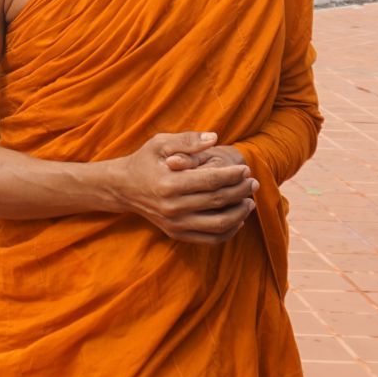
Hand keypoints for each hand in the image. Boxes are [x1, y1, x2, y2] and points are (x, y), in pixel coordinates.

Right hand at [107, 132, 257, 242]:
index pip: (210, 181)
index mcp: (168, 183)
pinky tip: (238, 219)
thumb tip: (214, 138)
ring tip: (249, 200)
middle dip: (240, 191)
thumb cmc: (145, 161)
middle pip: (217, 201)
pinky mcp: (176, 234)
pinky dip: (229, 231)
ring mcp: (175, 224)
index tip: (246, 169)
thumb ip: (187, 140)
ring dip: (239, 213)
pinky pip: (210, 239)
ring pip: (218, 224)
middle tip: (253, 182)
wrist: (124, 187)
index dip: (232, 175)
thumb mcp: (160, 143)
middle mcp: (172, 207)